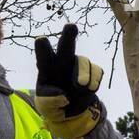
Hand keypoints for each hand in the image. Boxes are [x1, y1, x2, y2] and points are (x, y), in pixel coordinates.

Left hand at [34, 24, 103, 138]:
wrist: (71, 112)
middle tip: (71, 26)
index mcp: (47, 68)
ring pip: (83, 61)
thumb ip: (49, 101)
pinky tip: (89, 90)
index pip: (43, 56)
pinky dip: (94, 82)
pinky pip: (97, 71)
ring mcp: (78, 65)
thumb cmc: (52, 105)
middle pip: (66, 45)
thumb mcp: (45, 107)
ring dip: (83, 75)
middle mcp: (62, 62)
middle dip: (68, 35)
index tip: (41, 39)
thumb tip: (63, 95)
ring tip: (81, 87)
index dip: (43, 47)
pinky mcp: (92, 71)